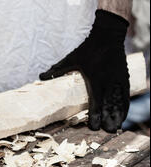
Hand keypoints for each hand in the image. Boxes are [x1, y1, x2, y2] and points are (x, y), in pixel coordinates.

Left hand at [40, 10, 129, 132]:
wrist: (108, 36)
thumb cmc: (88, 49)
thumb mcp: (71, 59)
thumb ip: (57, 70)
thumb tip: (41, 76)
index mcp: (95, 80)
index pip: (96, 102)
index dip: (96, 115)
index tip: (94, 127)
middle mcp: (108, 82)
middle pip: (110, 105)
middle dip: (109, 119)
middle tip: (108, 131)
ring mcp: (117, 80)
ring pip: (119, 102)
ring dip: (118, 115)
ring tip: (116, 127)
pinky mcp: (123, 77)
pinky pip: (125, 95)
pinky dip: (125, 106)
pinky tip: (123, 114)